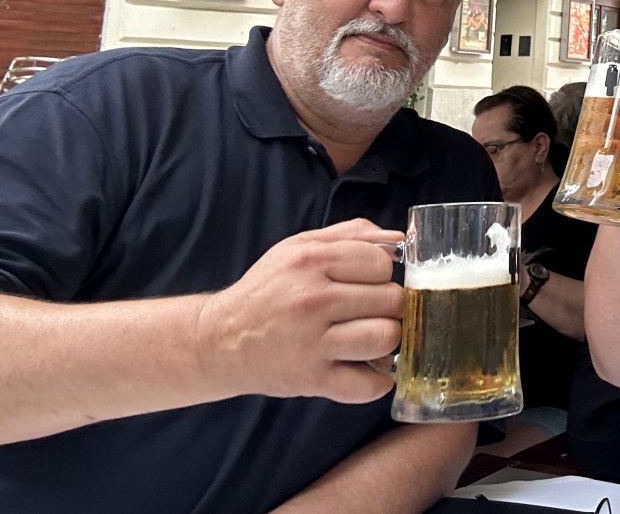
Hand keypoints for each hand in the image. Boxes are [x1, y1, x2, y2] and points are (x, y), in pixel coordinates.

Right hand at [195, 218, 404, 403]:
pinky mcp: (311, 380)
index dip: (381, 273)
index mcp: (311, 262)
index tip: (369, 281)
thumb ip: (352, 234)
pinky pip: (366, 385)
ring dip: (386, 338)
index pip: (381, 264)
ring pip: (385, 338)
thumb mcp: (300, 246)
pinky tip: (369, 368)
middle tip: (370, 310)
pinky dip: (377, 381)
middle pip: (389, 300)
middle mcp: (312, 301)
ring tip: (370, 335)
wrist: (220, 340)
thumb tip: (399, 240)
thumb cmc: (267, 290)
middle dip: (387, 305)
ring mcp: (312, 343)